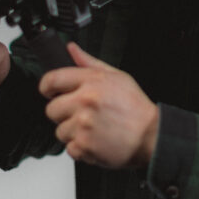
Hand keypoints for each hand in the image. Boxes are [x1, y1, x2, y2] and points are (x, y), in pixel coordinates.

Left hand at [40, 43, 158, 168]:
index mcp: (91, 82)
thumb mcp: (117, 76)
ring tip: (93, 129)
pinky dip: (80, 148)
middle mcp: (85, 102)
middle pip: (51, 109)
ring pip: (60, 131)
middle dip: (63, 113)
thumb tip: (72, 50)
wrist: (151, 136)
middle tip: (81, 115)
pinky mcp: (84, 146)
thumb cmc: (136, 108)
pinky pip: (69, 148)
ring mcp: (83, 125)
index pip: (52, 79)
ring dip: (73, 132)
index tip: (50, 92)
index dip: (47, 87)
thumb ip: (89, 62)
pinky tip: (95, 140)